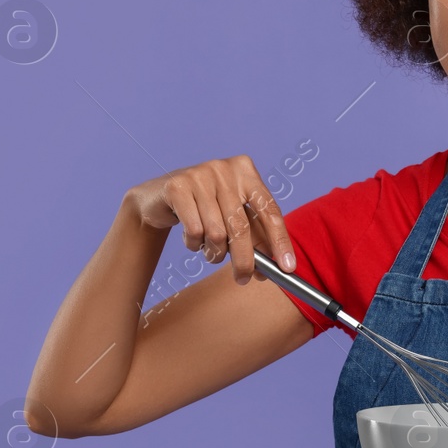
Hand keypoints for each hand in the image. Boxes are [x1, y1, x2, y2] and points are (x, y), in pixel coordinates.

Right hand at [126, 156, 295, 284]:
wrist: (159, 198)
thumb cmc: (204, 209)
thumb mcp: (232, 216)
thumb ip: (255, 236)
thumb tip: (277, 267)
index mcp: (246, 171)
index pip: (269, 209)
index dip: (280, 241)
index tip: (287, 268)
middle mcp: (224, 168)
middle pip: (241, 227)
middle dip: (244, 260)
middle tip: (243, 279)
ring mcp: (200, 174)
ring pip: (216, 233)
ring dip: (214, 252)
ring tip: (209, 249)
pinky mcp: (177, 186)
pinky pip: (194, 231)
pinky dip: (194, 244)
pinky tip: (191, 237)